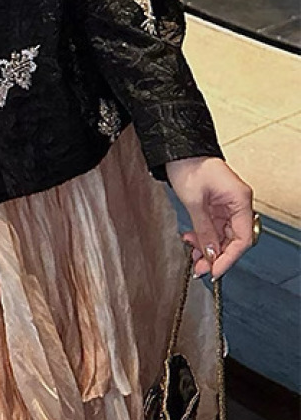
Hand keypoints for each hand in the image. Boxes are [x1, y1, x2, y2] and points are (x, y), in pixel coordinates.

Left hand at [165, 155, 255, 279]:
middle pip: (233, 238)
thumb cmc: (188, 166)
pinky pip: (214, 226)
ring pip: (222, 235)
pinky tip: (192, 241)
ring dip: (208, 247)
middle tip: (200, 267)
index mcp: (240, 200)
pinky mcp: (217, 204)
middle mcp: (238, 203)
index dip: (229, 257)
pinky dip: (204, 236)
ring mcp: (227, 204)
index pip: (242, 238)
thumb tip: (210, 254)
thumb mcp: (194, 202)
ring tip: (193, 256)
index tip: (215, 270)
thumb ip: (204, 230)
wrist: (177, 149)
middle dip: (216, 254)